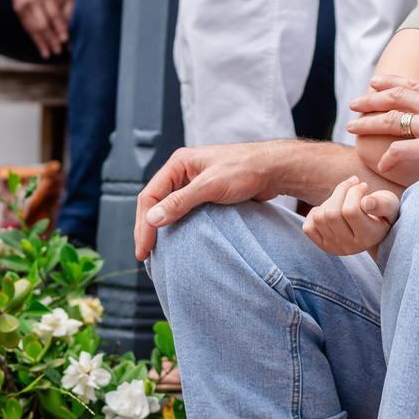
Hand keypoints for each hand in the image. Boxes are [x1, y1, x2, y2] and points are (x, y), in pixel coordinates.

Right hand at [0, 0, 69, 58]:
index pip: (53, 13)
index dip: (60, 27)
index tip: (66, 38)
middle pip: (43, 24)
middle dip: (51, 39)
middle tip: (59, 50)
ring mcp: (22, 4)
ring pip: (33, 27)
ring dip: (41, 42)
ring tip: (50, 53)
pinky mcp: (16, 7)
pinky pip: (25, 25)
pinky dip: (32, 37)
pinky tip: (39, 47)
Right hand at [133, 141, 283, 259]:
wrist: (275, 169)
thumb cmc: (246, 169)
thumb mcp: (211, 185)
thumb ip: (181, 201)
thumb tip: (153, 218)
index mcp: (179, 163)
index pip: (150, 195)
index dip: (143, 224)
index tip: (144, 249)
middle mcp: (184, 171)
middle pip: (156, 202)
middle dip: (148, 228)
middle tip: (145, 255)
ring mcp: (194, 183)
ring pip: (168, 208)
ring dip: (161, 228)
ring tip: (157, 252)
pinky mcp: (206, 194)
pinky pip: (184, 212)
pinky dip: (176, 227)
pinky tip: (176, 241)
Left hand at [302, 176, 400, 256]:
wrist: (377, 230)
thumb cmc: (384, 212)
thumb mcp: (390, 205)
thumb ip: (381, 204)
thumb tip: (365, 203)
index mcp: (368, 237)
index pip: (350, 211)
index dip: (354, 191)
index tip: (363, 185)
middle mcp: (350, 247)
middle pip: (332, 214)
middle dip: (340, 191)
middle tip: (352, 185)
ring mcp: (334, 247)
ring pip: (319, 218)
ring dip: (329, 200)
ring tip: (343, 197)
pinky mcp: (323, 245)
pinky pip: (308, 227)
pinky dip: (315, 213)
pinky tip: (331, 209)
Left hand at [347, 74, 418, 178]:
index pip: (414, 84)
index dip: (392, 82)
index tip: (376, 81)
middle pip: (395, 97)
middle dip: (371, 99)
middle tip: (354, 102)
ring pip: (391, 119)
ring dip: (369, 123)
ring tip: (351, 128)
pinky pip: (402, 151)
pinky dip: (388, 158)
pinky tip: (380, 165)